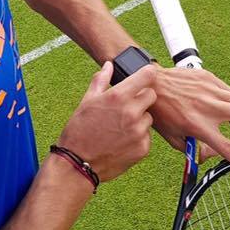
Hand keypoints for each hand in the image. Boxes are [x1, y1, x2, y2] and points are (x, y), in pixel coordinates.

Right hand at [59, 62, 156, 182]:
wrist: (78, 163)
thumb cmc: (79, 130)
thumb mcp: (87, 101)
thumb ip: (100, 80)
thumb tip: (108, 65)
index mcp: (118, 96)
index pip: (147, 75)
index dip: (147, 74)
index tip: (145, 75)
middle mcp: (132, 112)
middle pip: (151, 95)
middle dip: (142, 97)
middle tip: (126, 105)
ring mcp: (139, 131)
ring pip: (149, 117)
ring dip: (139, 119)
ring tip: (120, 126)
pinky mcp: (143, 148)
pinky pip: (147, 136)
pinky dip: (138, 136)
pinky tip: (121, 140)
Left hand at [149, 66, 229, 178]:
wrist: (149, 84)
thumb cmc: (160, 113)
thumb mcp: (174, 138)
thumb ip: (195, 150)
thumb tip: (211, 155)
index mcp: (198, 126)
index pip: (229, 149)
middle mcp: (207, 108)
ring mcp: (209, 90)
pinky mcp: (208, 77)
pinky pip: (228, 90)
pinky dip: (228, 98)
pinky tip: (218, 101)